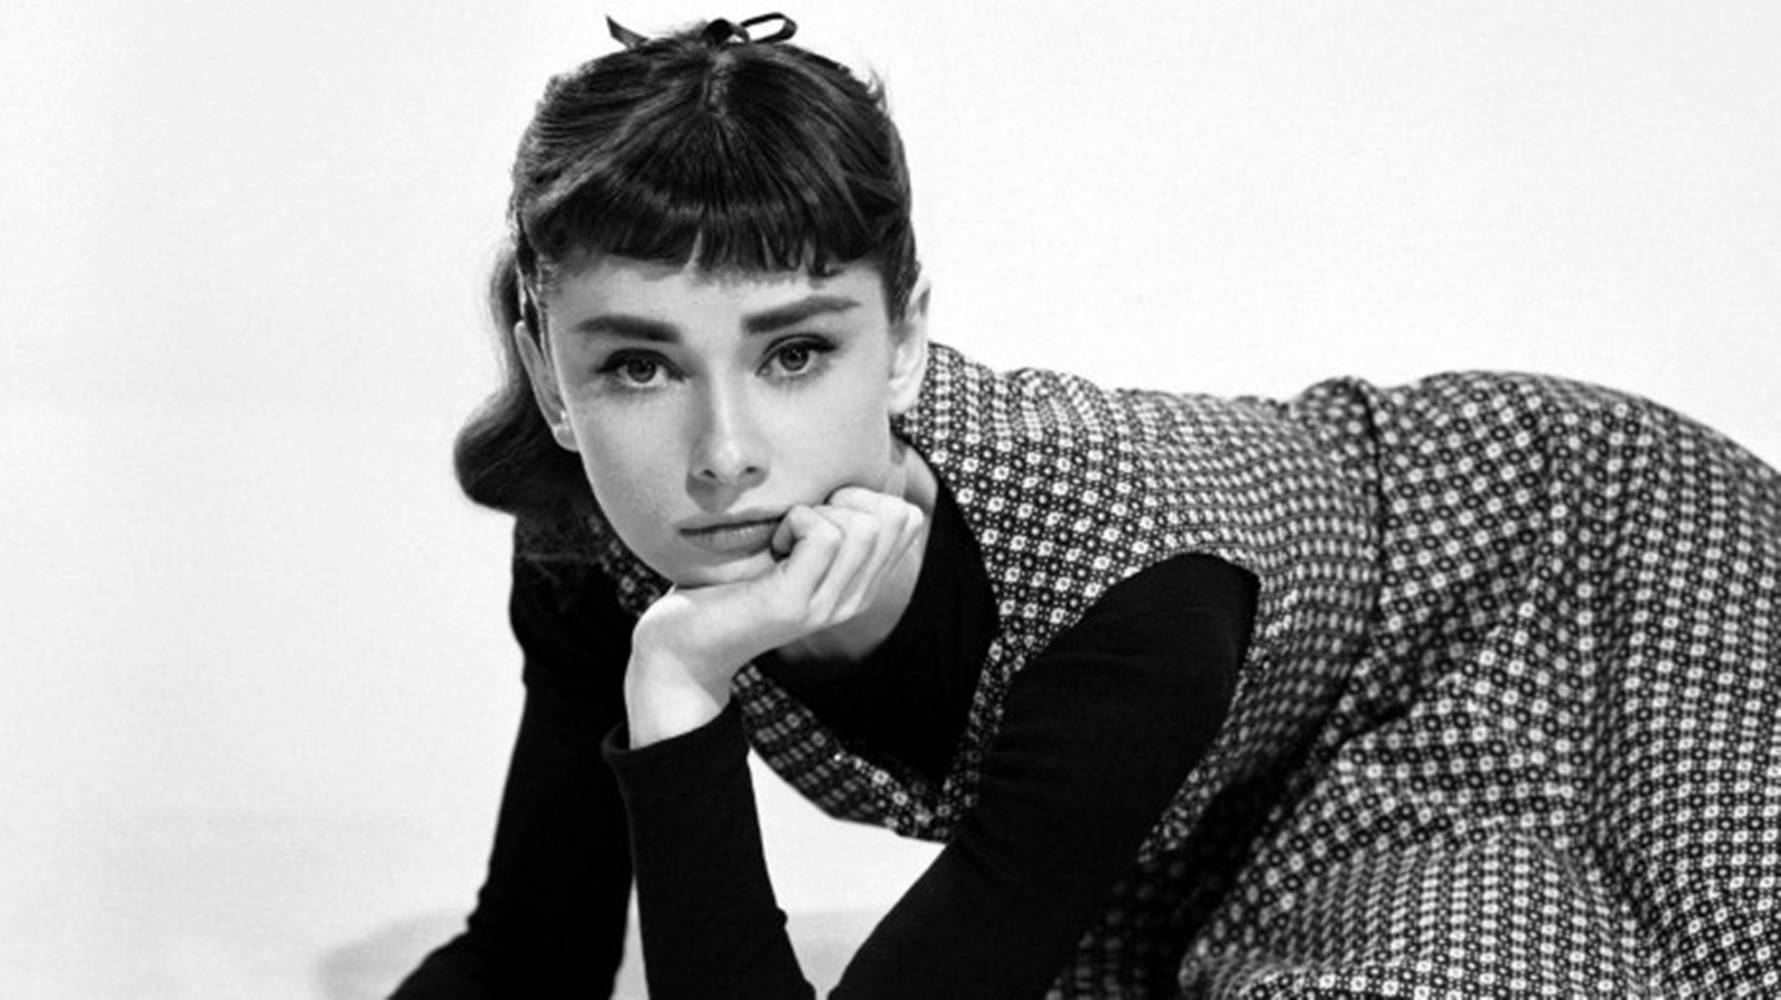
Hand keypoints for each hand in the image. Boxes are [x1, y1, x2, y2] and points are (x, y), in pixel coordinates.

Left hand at [624, 483, 925, 745]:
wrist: (684, 647)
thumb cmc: (729, 582)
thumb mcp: (790, 549)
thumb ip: (827, 524)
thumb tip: (851, 469)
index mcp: (860, 585)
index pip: (909, 520)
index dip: (868, 496)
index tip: (821, 511)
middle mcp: (853, 599)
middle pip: (894, 517)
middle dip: (845, 499)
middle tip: (799, 522)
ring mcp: (826, 605)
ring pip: (864, 526)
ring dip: (818, 512)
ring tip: (783, 536)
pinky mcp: (792, 603)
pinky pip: (824, 536)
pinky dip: (795, 520)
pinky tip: (772, 542)